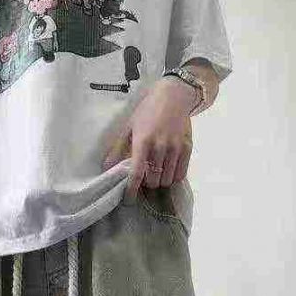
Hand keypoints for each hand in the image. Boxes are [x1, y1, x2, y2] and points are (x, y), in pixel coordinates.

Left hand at [103, 77, 196, 204]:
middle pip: (153, 180)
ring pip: (167, 180)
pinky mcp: (188, 148)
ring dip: (160, 181)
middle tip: (144, 178)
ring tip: (156, 173)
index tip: (129, 200)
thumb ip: (118, 148)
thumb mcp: (129, 126)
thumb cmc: (148, 110)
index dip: (132, 190)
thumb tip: (107, 168)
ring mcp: (176, 148)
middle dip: (147, 184)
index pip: (137, 173)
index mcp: (143, 141)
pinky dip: (172, 177)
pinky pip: (180, 174)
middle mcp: (160, 146)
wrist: (175, 95)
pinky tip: (167, 171)